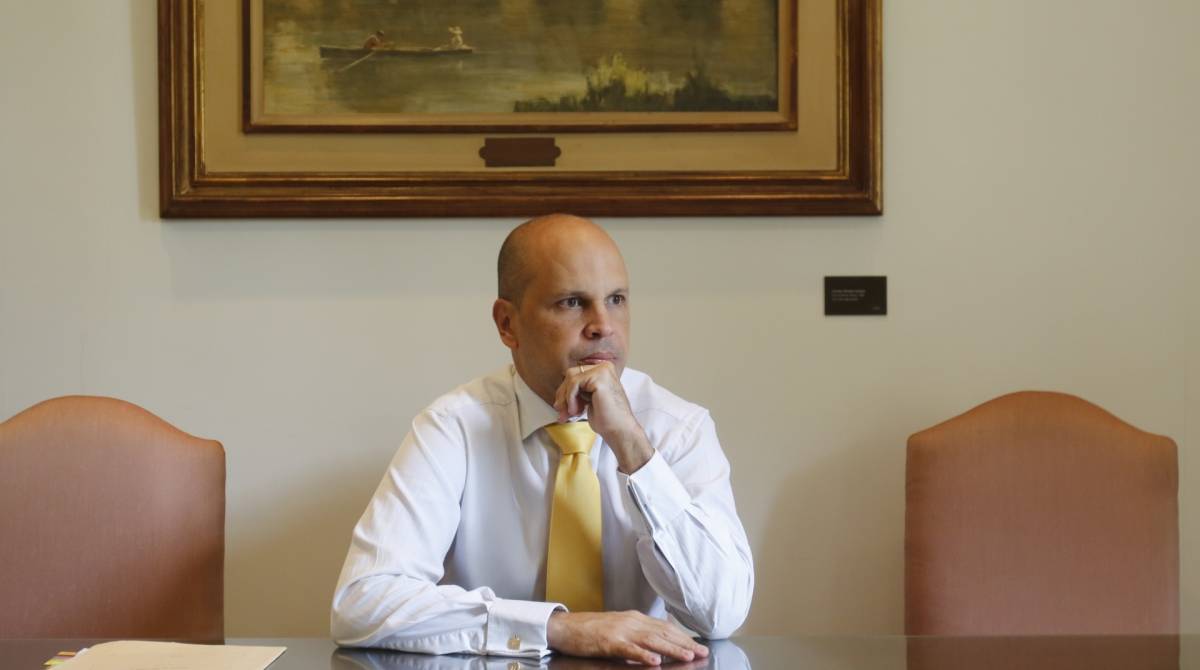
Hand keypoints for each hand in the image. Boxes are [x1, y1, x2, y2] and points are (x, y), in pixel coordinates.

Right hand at [547, 610, 709, 665]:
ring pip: (652, 640)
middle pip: (663, 633)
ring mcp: (621, 631)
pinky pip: (629, 649)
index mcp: (635, 618)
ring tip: (687, 657)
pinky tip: (655, 662)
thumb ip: (637, 636)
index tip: (699, 646)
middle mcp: (631, 621)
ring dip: (671, 649)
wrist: (565, 627)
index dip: (683, 637)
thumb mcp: (618, 629)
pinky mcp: (608, 641)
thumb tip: (658, 647)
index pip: (665, 627)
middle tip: (702, 653)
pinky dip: (643, 655)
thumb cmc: (590, 631)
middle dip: (684, 643)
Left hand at [554, 362, 652, 472]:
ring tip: (571, 413)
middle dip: (563, 395)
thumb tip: (558, 396)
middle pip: (571, 374)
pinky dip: (570, 398)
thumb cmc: (607, 419)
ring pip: (571, 378)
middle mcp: (604, 366)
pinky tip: (576, 410)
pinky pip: (574, 383)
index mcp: (603, 370)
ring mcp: (603, 371)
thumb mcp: (589, 400)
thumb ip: (578, 391)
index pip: (575, 374)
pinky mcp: (600, 377)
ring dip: (566, 398)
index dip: (566, 392)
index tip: (563, 409)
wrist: (620, 431)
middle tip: (562, 413)